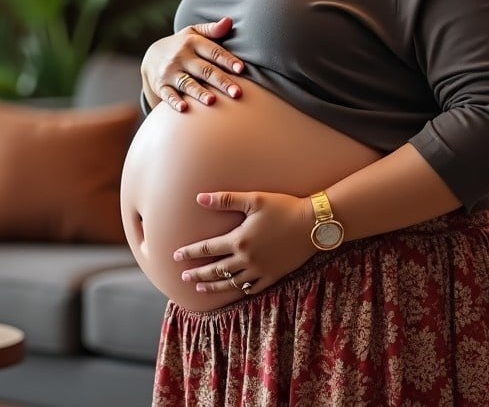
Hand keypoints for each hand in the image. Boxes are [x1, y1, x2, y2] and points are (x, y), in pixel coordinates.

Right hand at [141, 17, 244, 110]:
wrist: (151, 57)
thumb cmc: (182, 45)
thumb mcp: (193, 33)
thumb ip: (212, 30)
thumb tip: (229, 21)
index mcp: (192, 42)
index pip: (213, 51)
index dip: (227, 60)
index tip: (241, 69)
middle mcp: (181, 57)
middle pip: (204, 70)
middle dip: (221, 81)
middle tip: (237, 93)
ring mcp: (170, 72)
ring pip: (187, 83)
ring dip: (199, 92)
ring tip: (212, 101)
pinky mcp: (161, 85)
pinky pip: (168, 94)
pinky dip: (174, 102)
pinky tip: (184, 108)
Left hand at [173, 191, 315, 296]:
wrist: (313, 223)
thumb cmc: (284, 207)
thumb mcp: (254, 199)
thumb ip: (225, 200)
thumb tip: (199, 198)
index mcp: (239, 240)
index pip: (207, 248)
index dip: (189, 252)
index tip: (175, 256)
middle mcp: (247, 259)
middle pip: (216, 270)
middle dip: (198, 274)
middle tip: (184, 278)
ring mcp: (261, 270)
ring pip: (231, 283)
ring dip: (214, 287)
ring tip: (202, 289)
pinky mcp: (274, 275)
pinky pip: (254, 288)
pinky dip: (242, 290)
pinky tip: (235, 290)